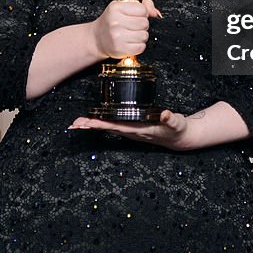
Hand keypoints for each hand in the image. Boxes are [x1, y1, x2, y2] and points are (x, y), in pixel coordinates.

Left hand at [68, 110, 193, 150]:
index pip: (116, 126)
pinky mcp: (130, 128)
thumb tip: (165, 114)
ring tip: (76, 124)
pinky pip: (111, 126)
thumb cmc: (177, 129)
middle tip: (73, 124)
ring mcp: (130, 131)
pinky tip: (91, 122)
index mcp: (139, 130)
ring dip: (92, 126)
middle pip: (107, 129)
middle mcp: (132, 132)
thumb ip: (170, 119)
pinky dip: (99, 124)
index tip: (87, 123)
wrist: (178, 138)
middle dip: (90, 126)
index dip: (101, 124)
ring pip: (107, 128)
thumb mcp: (176, 123)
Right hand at [92, 0, 160, 59]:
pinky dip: (138, 46)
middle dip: (142, 25)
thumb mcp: (123, 7)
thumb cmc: (112, 22)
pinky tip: (130, 42)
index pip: (142, 9)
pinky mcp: (120, 48)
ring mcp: (117, 36)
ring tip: (130, 35)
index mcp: (116, 8)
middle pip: (144, 23)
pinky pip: (141, 47)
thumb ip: (143, 5)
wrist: (97, 39)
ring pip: (144, 35)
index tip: (135, 16)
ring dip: (140, 36)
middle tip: (132, 26)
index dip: (142, 13)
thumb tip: (156, 13)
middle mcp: (115, 21)